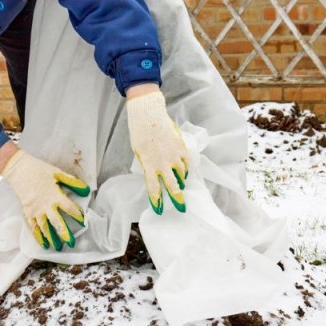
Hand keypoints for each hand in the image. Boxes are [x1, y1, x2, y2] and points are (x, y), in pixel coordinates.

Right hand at [0, 148, 89, 250]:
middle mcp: (45, 205)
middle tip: (71, 243)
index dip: (78, 215)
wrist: (18, 169)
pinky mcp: (27, 212)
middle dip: (64, 234)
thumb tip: (86, 190)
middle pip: (57, 222)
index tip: (83, 221)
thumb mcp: (57, 173)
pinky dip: (38, 236)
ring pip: (44, 228)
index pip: (69, 208)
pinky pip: (33, 227)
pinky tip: (44, 244)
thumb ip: (72, 183)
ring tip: (58, 247)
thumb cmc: (40, 170)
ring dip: (52, 238)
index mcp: (55, 195)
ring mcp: (35, 210)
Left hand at [126, 87, 189, 213]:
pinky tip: (184, 173)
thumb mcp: (139, 153)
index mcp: (149, 165)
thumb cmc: (140, 134)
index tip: (159, 210)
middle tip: (181, 208)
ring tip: (181, 187)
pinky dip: (185, 170)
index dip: (156, 201)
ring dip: (181, 183)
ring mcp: (173, 155)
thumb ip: (148, 165)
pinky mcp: (181, 148)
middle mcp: (162, 163)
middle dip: (177, 199)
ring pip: (181, 175)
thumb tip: (156, 175)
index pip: (153, 188)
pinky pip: (186, 164)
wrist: (149, 115)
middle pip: (172, 187)